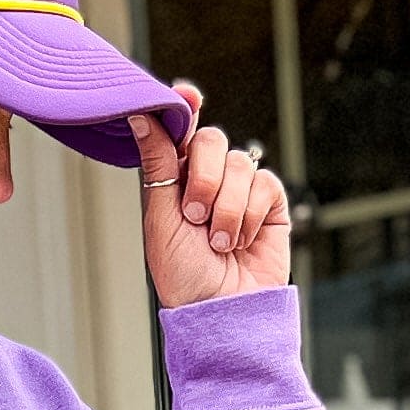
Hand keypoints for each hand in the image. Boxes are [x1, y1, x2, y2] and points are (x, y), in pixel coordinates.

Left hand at [132, 89, 290, 306]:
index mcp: (174, 178)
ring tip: (220, 242)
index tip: (187, 95)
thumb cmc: (184, 276)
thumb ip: (156, 163)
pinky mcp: (270, 204)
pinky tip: (243, 241)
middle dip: (204, 178)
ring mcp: (241, 190)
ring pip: (240, 163)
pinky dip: (250, 215)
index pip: (181, 130)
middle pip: (212, 140)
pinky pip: (264, 184)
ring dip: (227, 207)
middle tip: (196, 216)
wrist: (222, 313)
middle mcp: (208, 179)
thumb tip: (139, 113)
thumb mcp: (160, 218)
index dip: (184, 107)